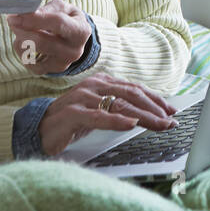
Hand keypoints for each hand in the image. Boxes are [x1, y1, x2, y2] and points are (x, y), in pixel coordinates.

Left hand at [7, 0, 91, 74]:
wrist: (75, 37)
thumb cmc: (67, 18)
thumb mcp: (63, 8)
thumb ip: (47, 9)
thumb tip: (28, 14)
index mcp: (81, 31)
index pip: (57, 23)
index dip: (34, 19)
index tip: (15, 15)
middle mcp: (74, 50)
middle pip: (42, 42)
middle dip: (22, 30)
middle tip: (11, 20)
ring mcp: (63, 63)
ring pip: (33, 53)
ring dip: (20, 39)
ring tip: (22, 29)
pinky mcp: (51, 71)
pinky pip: (29, 63)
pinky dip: (22, 51)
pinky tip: (26, 42)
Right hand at [38, 75, 178, 156]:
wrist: (38, 129)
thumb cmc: (71, 121)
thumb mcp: (99, 111)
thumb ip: (119, 108)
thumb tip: (146, 115)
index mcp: (102, 82)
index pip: (134, 89)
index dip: (155, 99)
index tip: (171, 110)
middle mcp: (94, 85)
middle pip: (131, 95)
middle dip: (155, 108)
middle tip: (171, 120)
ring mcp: (83, 98)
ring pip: (120, 105)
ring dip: (143, 116)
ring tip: (160, 124)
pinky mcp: (73, 113)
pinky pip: (98, 116)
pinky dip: (116, 121)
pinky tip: (131, 125)